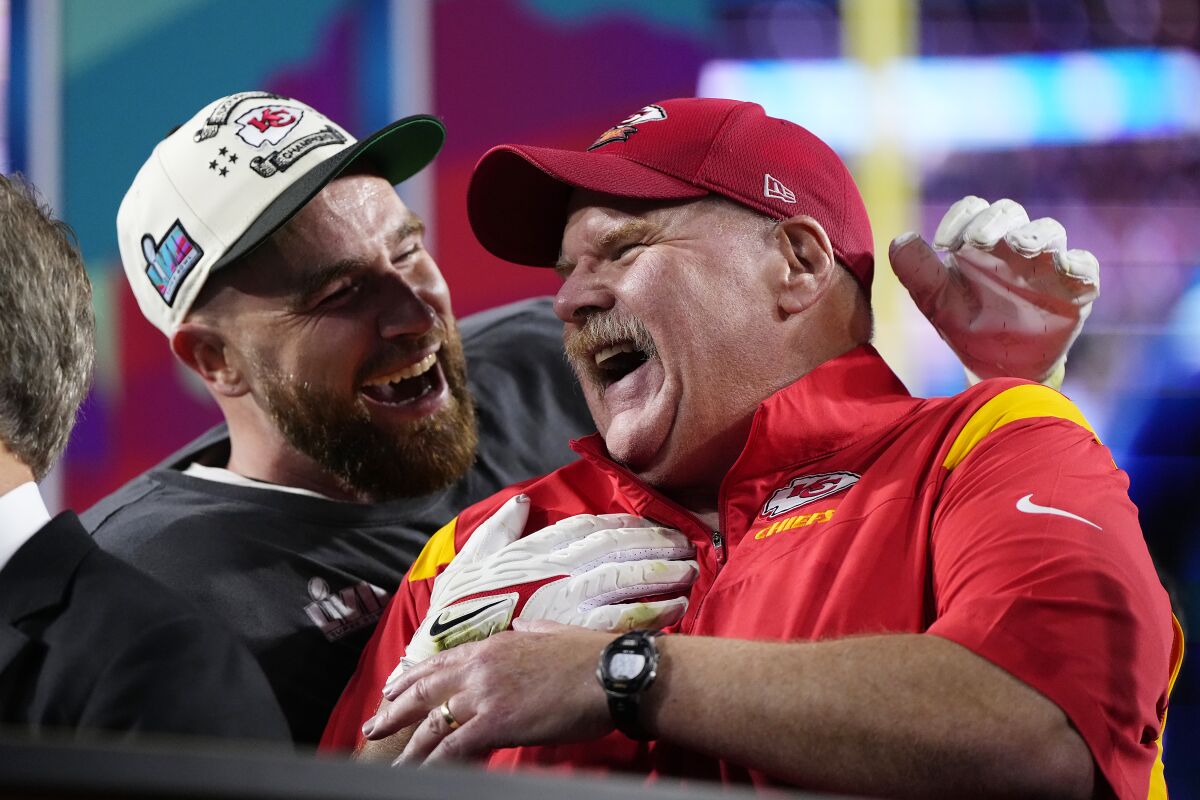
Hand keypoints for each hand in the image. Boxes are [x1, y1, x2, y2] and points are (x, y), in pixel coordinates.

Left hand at [366, 623, 613, 763]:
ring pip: (432, 723)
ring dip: (408, 745)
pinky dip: (434, 764)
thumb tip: (521, 628)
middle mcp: (480, 667)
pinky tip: (421, 774)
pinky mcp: (495, 722)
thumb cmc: (588, 656)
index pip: (441, 662)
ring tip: (390, 763)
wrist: (610, 673)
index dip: (412, 676)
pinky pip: (453, 749)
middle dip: (395, 710)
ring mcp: (485, 695)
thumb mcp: (550, 632)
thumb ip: (529, 632)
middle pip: (424, 690)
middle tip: (373, 725)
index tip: (394, 686)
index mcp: (494, 645)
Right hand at [395, 494, 695, 675]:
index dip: (627, 524)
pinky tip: (675, 609)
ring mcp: (566, 597)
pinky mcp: (573, 630)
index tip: (651, 526)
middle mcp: (556, 567)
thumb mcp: (470, 557)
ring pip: (626, 578)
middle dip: (656, 545)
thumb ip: (500, 528)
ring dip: (662, 574)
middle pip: (618, 548)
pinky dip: (652, 611)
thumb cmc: (455, 609)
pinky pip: (621, 617)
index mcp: (536, 548)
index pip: (591, 527)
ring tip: (689, 573)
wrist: (443, 654)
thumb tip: (522, 501)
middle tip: (686, 547)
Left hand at [890, 196, 1098, 386]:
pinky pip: (1085, 265)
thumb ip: (916, 271)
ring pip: (1049, 230)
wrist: (998, 368)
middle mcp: (1013, 245)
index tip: (943, 245)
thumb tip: (901, 239)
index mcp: (978, 242)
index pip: (973, 210)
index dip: (960, 218)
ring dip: (1036, 235)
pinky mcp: (1075, 288)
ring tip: (1020, 247)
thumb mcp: (935, 302)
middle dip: (995, 220)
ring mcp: (1046, 264)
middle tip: (978, 240)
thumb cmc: (967, 325)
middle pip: (1010, 212)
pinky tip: (1066, 268)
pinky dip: (1079, 263)